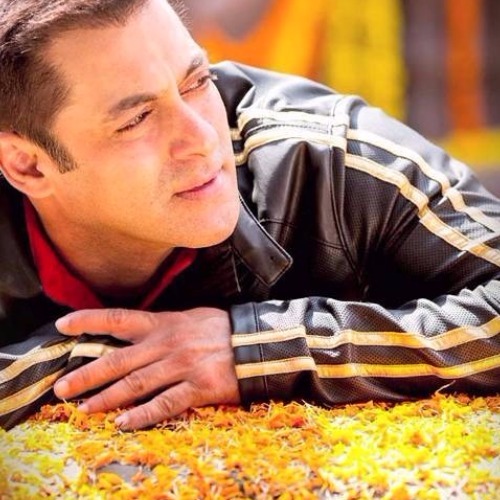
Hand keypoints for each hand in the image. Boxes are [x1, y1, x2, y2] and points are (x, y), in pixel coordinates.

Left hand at [53, 307, 239, 429]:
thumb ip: (160, 326)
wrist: (254, 343)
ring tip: (84, 409)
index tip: (62, 326)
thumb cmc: (219, 329)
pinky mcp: (197, 388)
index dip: (88, 321)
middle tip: (61, 389)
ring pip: (136, 384)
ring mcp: (182, 366)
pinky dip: (142, 415)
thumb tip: (131, 335)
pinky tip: (123, 423)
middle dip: (87, 375)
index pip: (118, 319)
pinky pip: (165, 404)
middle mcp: (167, 344)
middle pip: (119, 360)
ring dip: (106, 398)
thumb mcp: (188, 318)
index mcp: (164, 323)